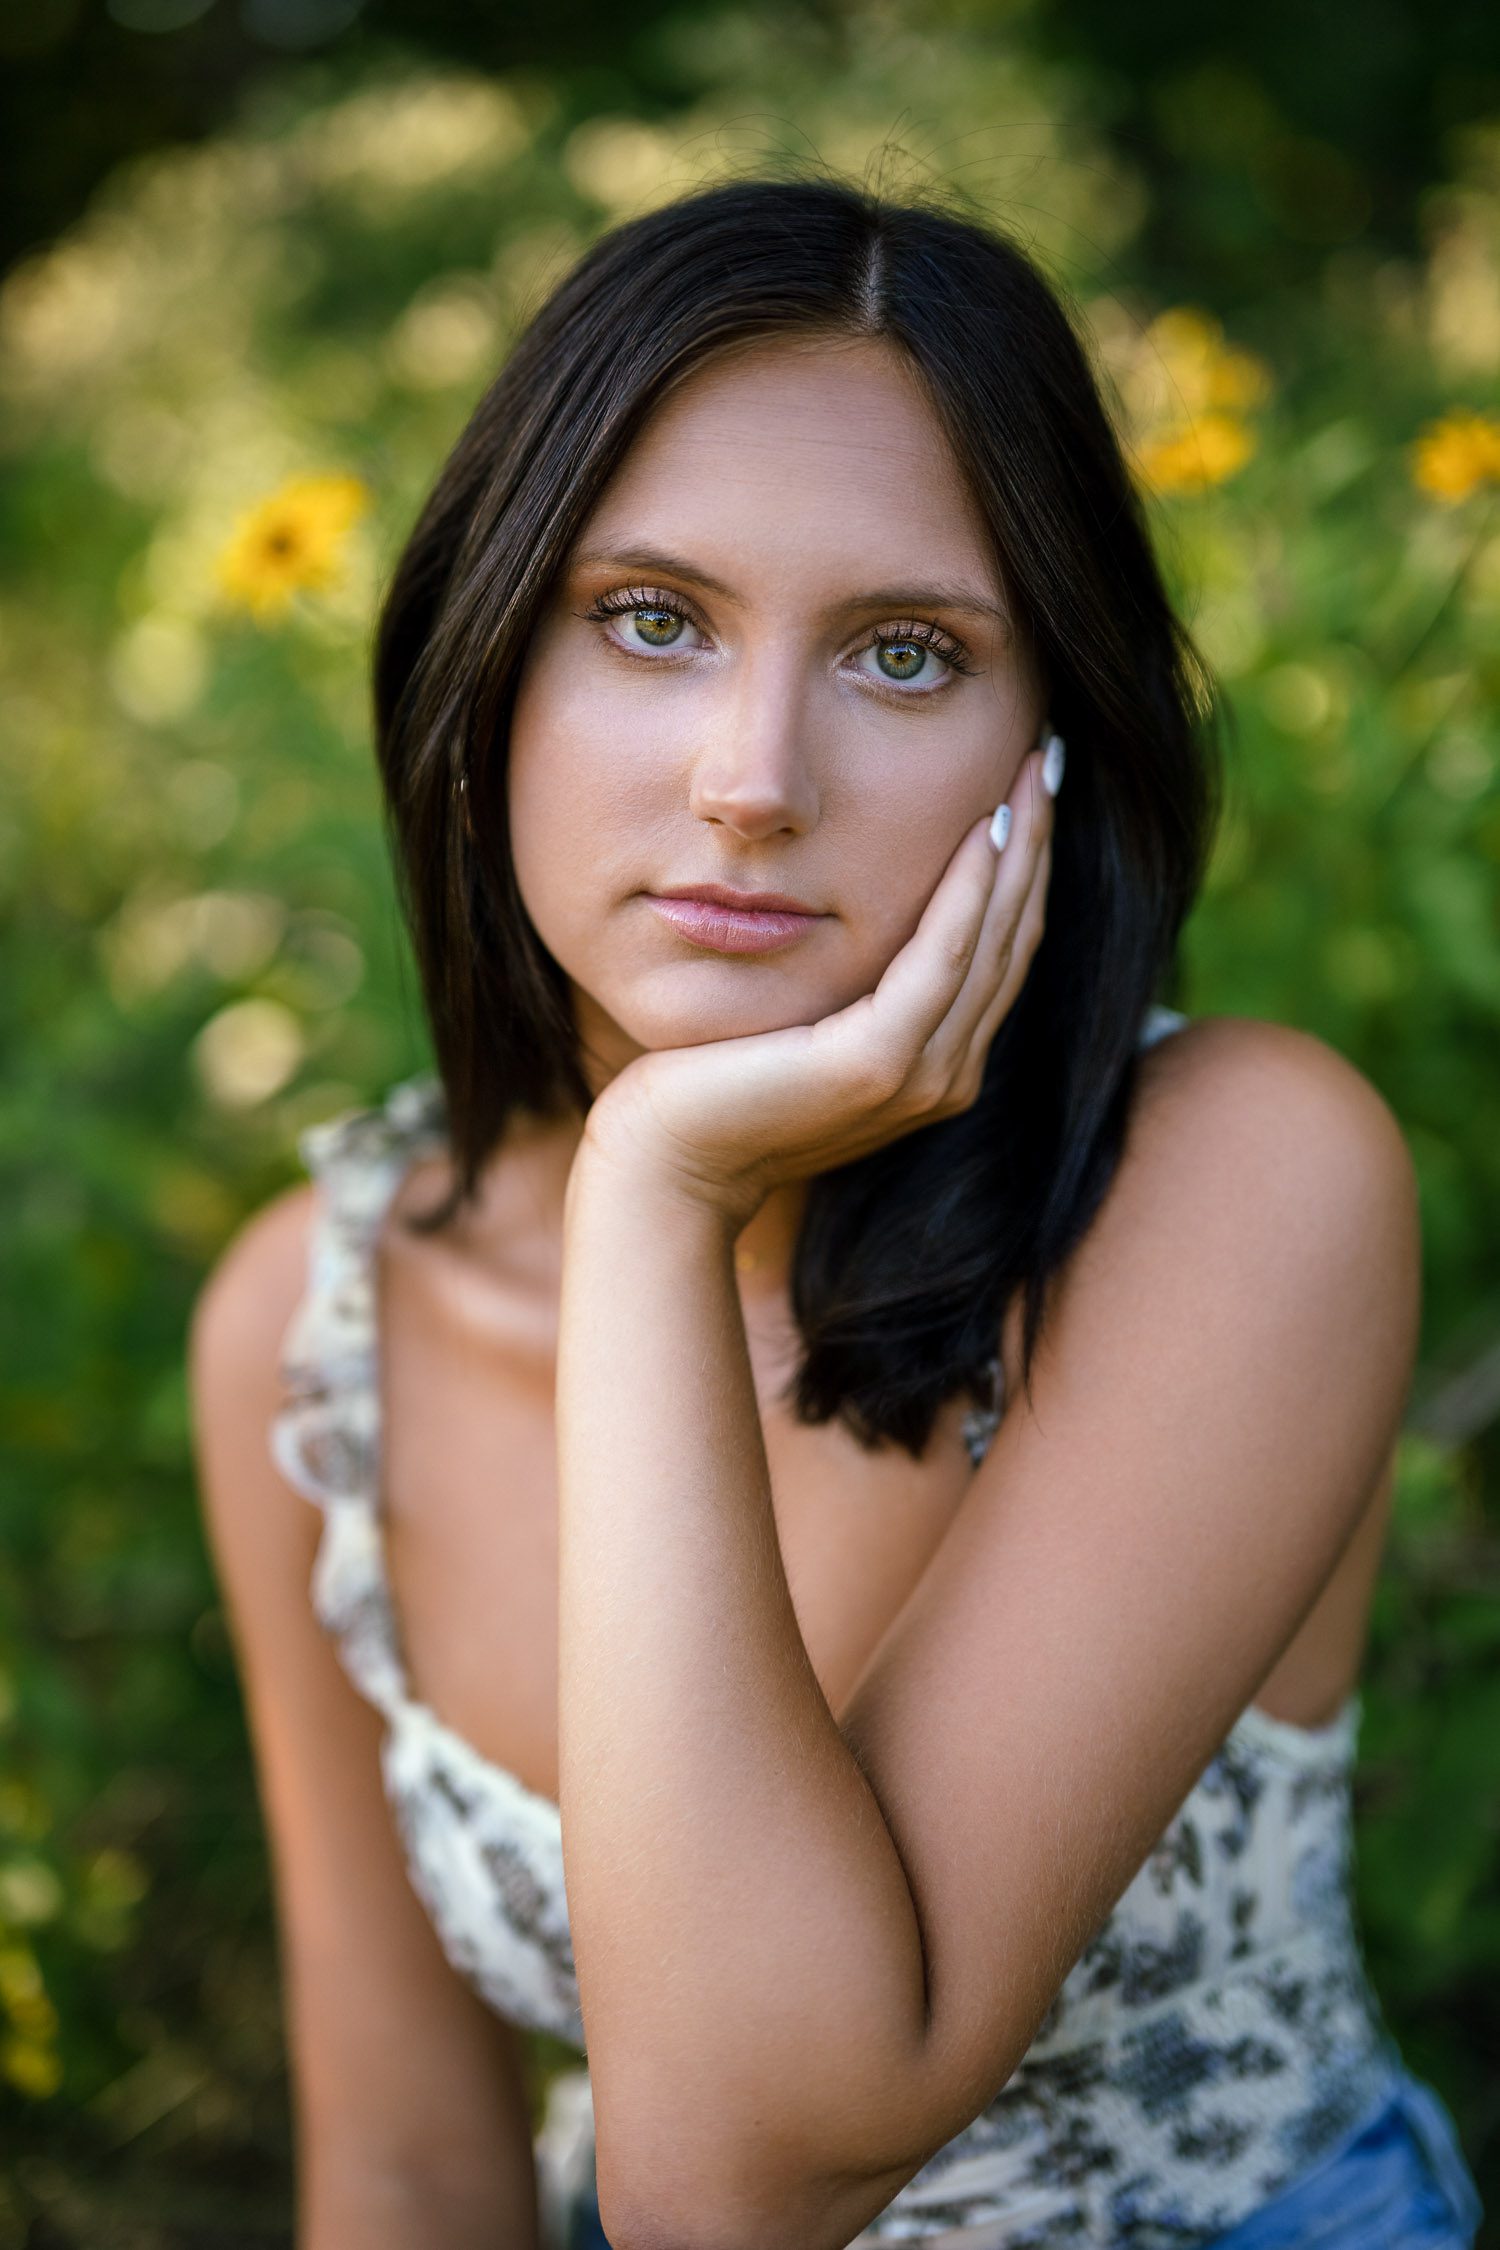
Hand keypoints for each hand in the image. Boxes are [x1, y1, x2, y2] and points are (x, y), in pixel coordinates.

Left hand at [576, 743, 1057, 1226]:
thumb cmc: (710, 1086)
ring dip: (1020, 851)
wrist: (664, 1163)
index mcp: (933, 1064)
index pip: (999, 951)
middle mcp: (946, 1075)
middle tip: (1050, 755)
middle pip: (1014, 937)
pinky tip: (982, 830)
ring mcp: (920, 1076)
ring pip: (994, 941)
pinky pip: (943, 958)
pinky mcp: (878, 1065)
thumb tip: (866, 904)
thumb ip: (852, 984)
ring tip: (1031, 773)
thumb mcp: (799, 1022)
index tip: (1030, 785)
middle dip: (1036, 844)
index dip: (1024, 867)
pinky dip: (970, 892)